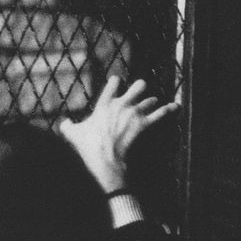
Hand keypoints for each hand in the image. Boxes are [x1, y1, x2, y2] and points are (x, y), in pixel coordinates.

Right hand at [59, 76, 179, 191]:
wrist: (105, 160)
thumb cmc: (89, 147)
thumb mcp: (73, 135)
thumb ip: (68, 126)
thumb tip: (63, 124)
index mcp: (105, 104)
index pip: (113, 85)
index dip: (116, 82)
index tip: (117, 81)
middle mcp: (122, 104)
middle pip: (138, 86)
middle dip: (140, 88)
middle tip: (140, 90)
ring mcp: (135, 114)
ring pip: (150, 100)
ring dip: (151, 103)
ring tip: (153, 104)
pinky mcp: (146, 125)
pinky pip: (162, 114)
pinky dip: (170, 110)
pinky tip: (176, 106)